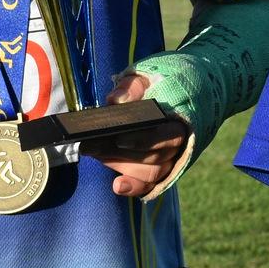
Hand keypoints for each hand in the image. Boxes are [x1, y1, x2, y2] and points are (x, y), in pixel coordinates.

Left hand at [81, 71, 193, 197]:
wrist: (165, 99)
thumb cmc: (153, 89)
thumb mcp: (144, 80)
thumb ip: (131, 88)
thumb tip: (114, 101)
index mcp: (178, 122)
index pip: (166, 137)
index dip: (143, 141)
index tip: (118, 139)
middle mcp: (176, 147)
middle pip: (153, 159)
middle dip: (120, 154)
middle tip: (90, 146)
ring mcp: (168, 162)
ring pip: (149, 173)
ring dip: (120, 166)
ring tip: (95, 155)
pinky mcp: (156, 172)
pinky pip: (149, 186)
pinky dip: (134, 187)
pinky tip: (117, 186)